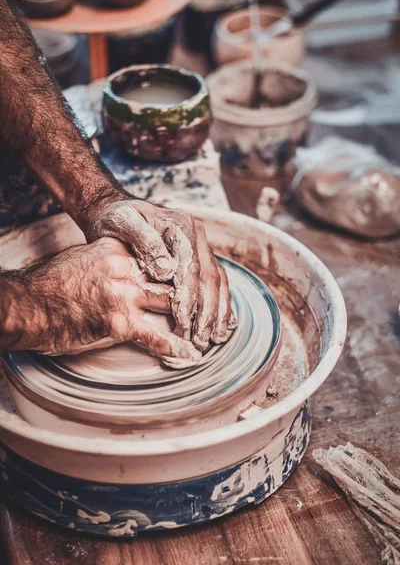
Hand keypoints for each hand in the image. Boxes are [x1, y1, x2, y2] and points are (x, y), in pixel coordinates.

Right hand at [8, 238, 200, 365]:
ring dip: (190, 322)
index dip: (182, 273)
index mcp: (119, 249)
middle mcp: (125, 267)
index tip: (196, 283)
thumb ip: (115, 260)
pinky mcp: (118, 322)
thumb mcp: (87, 257)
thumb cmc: (53, 283)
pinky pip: (155, 336)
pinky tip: (188, 355)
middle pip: (172, 279)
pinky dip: (174, 347)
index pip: (162, 258)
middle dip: (192, 297)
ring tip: (205, 334)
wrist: (27, 304)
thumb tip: (136, 268)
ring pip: (171, 305)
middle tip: (208, 311)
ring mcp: (123, 294)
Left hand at [84, 198, 236, 350]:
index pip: (191, 267)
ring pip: (217, 282)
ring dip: (217, 313)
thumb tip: (166, 271)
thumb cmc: (116, 219)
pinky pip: (216, 283)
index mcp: (181, 225)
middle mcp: (196, 235)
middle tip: (199, 339)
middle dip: (207, 312)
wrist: (116, 211)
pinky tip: (223, 325)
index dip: (189, 297)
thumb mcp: (123, 223)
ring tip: (214, 339)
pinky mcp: (197, 258)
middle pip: (210, 277)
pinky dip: (221, 305)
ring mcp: (199, 247)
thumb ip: (144, 242)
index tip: (183, 322)